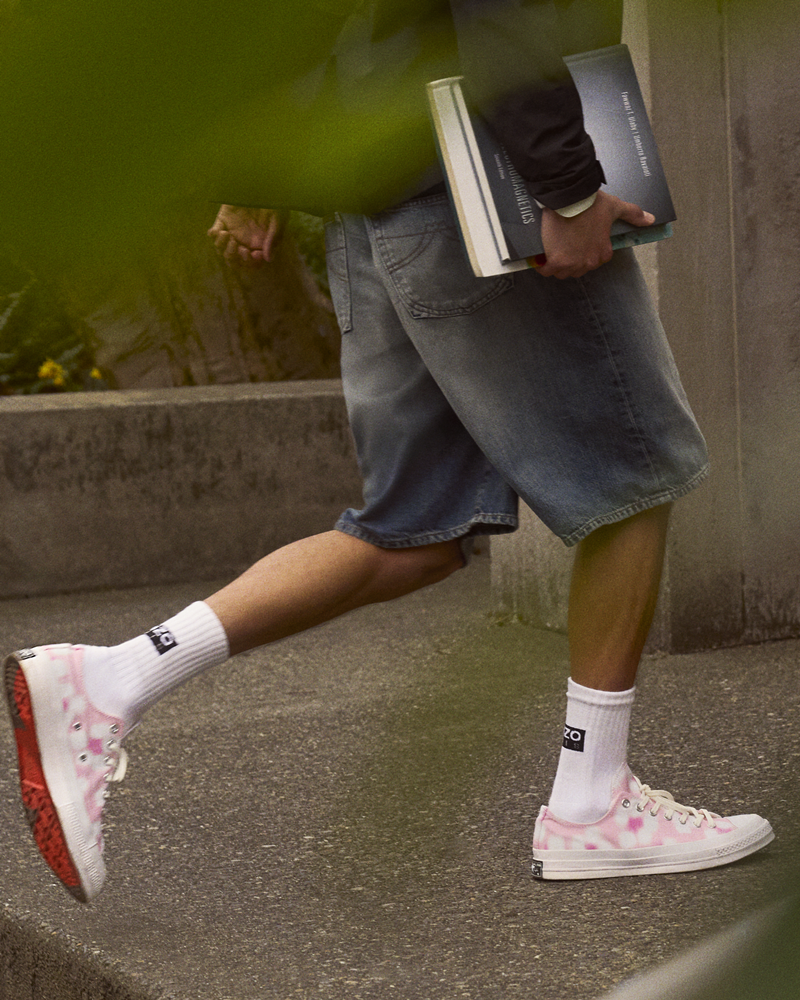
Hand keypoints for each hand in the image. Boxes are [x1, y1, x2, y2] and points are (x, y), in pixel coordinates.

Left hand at [207, 205, 286, 266]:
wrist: (258, 182)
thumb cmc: (272, 200)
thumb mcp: (278, 219)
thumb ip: (273, 239)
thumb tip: (268, 259)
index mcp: (259, 244)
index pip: (253, 264)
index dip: (252, 264)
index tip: (254, 254)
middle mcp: (245, 241)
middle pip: (235, 261)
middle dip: (235, 259)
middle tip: (239, 247)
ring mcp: (233, 232)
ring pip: (223, 251)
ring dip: (223, 249)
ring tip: (227, 235)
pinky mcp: (222, 221)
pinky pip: (214, 235)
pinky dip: (214, 237)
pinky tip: (219, 231)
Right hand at [537, 191, 654, 279]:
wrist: (570, 198)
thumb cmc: (591, 203)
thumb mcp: (615, 207)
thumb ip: (633, 214)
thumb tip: (650, 219)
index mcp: (603, 252)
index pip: (592, 262)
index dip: (582, 253)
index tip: (575, 244)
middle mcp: (589, 262)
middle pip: (576, 270)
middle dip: (569, 260)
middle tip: (563, 246)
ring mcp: (572, 263)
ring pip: (561, 272)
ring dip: (555, 265)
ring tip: (551, 250)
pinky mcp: (556, 261)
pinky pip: (546, 271)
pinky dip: (541, 265)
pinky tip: (540, 257)